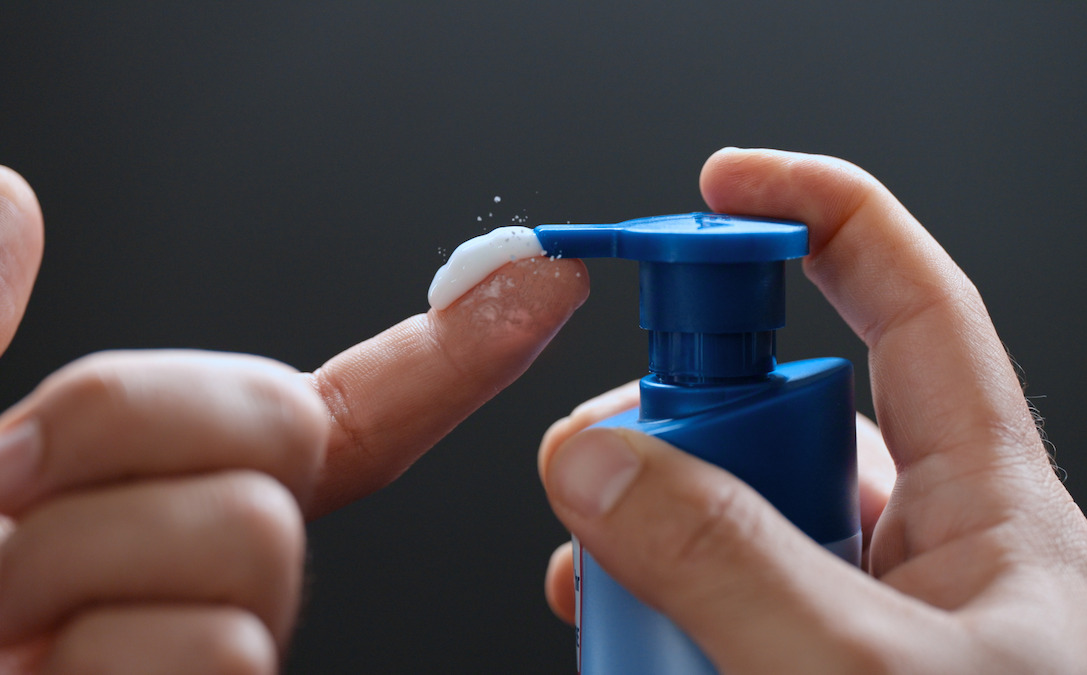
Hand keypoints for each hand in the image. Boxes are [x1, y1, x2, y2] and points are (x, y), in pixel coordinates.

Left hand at [0, 166, 587, 671]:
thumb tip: (11, 202)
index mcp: (116, 497)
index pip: (310, 412)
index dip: (434, 347)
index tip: (531, 286)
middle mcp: (178, 574)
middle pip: (286, 434)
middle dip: (135, 429)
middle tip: (3, 498)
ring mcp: (196, 657)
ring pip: (253, 543)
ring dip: (87, 564)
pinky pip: (214, 652)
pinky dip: (104, 657)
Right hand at [538, 149, 1086, 672]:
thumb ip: (722, 560)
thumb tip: (598, 460)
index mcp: (990, 510)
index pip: (910, 304)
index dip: (823, 220)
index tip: (722, 184)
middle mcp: (927, 550)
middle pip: (791, 416)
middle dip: (691, 420)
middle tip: (610, 462)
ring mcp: (864, 616)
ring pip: (738, 515)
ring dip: (654, 532)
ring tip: (605, 590)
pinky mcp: (811, 668)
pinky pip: (721, 600)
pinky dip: (657, 608)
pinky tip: (621, 636)